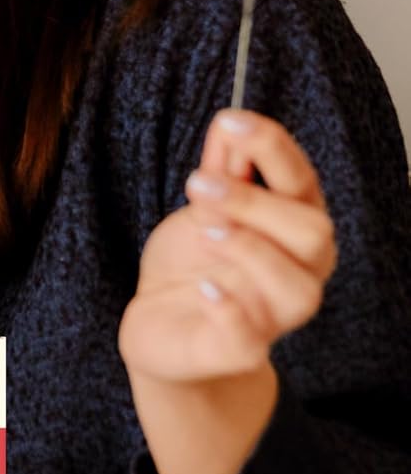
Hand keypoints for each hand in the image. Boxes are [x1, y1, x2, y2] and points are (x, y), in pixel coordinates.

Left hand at [119, 109, 336, 387]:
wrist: (160, 328)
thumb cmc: (191, 265)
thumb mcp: (199, 210)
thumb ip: (219, 172)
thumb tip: (229, 123)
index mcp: (292, 229)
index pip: (302, 183)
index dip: (272, 148)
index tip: (230, 122)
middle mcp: (297, 272)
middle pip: (313, 233)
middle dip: (255, 202)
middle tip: (198, 183)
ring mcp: (273, 316)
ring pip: (298, 288)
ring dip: (250, 249)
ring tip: (204, 230)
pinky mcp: (240, 351)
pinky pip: (250, 337)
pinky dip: (229, 308)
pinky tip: (204, 286)